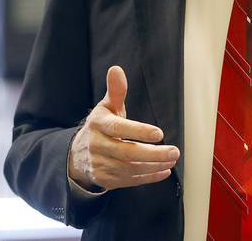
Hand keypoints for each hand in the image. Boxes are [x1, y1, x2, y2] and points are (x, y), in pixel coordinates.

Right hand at [68, 66, 179, 189]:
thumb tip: (116, 69)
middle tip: (174, 151)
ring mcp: (100, 165)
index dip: (139, 131)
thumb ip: (115, 91)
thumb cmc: (100, 126)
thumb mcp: (106, 107)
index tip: (159, 133)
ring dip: (154, 166)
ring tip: (172, 159)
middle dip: (153, 154)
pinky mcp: (106, 180)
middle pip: (127, 153)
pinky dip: (149, 177)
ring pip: (130, 169)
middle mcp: (97, 146)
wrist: (77, 155)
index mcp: (98, 125)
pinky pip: (130, 180)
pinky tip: (164, 171)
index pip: (119, 128)